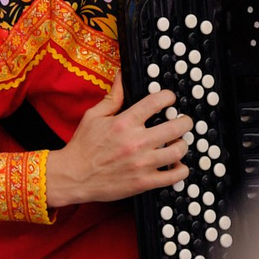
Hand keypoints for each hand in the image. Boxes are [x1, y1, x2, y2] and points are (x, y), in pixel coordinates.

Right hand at [42, 74, 189, 208]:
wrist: (73, 176)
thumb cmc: (83, 146)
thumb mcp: (94, 116)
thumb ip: (113, 97)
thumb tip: (121, 75)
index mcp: (124, 123)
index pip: (157, 102)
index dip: (168, 97)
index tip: (170, 99)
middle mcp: (136, 142)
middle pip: (176, 127)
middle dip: (185, 121)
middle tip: (183, 121)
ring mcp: (141, 164)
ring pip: (178, 151)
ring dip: (183, 144)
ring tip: (178, 142)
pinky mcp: (143, 182)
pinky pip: (173, 177)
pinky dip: (181, 170)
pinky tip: (177, 165)